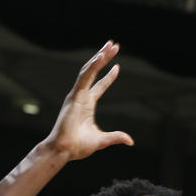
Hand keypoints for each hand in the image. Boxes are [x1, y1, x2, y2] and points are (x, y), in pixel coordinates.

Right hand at [44, 40, 134, 160]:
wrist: (64, 151)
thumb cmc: (78, 147)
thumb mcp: (102, 140)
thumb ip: (116, 137)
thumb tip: (130, 141)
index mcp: (87, 105)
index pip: (100, 86)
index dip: (108, 76)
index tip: (117, 66)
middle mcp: (82, 97)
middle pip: (94, 72)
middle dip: (104, 58)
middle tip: (114, 45)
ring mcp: (77, 95)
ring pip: (89, 70)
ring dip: (99, 57)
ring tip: (110, 45)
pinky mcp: (74, 96)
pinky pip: (84, 77)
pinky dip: (92, 67)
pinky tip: (101, 57)